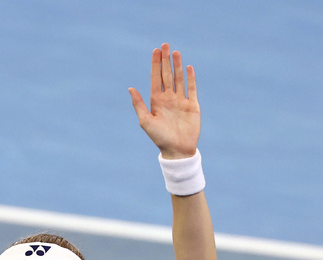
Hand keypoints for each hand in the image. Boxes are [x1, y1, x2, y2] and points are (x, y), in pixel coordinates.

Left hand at [129, 43, 200, 159]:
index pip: (156, 78)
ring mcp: (181, 101)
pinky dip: (191, 78)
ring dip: (177, 65)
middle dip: (165, 60)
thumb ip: (139, 104)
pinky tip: (188, 67)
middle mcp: (169, 98)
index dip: (155, 64)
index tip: (155, 51)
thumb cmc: (159, 138)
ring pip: (179, 78)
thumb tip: (130, 88)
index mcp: (156, 101)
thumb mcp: (146, 121)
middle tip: (165, 45)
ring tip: (176, 52)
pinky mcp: (192, 105)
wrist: (177, 150)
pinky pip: (192, 88)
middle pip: (167, 75)